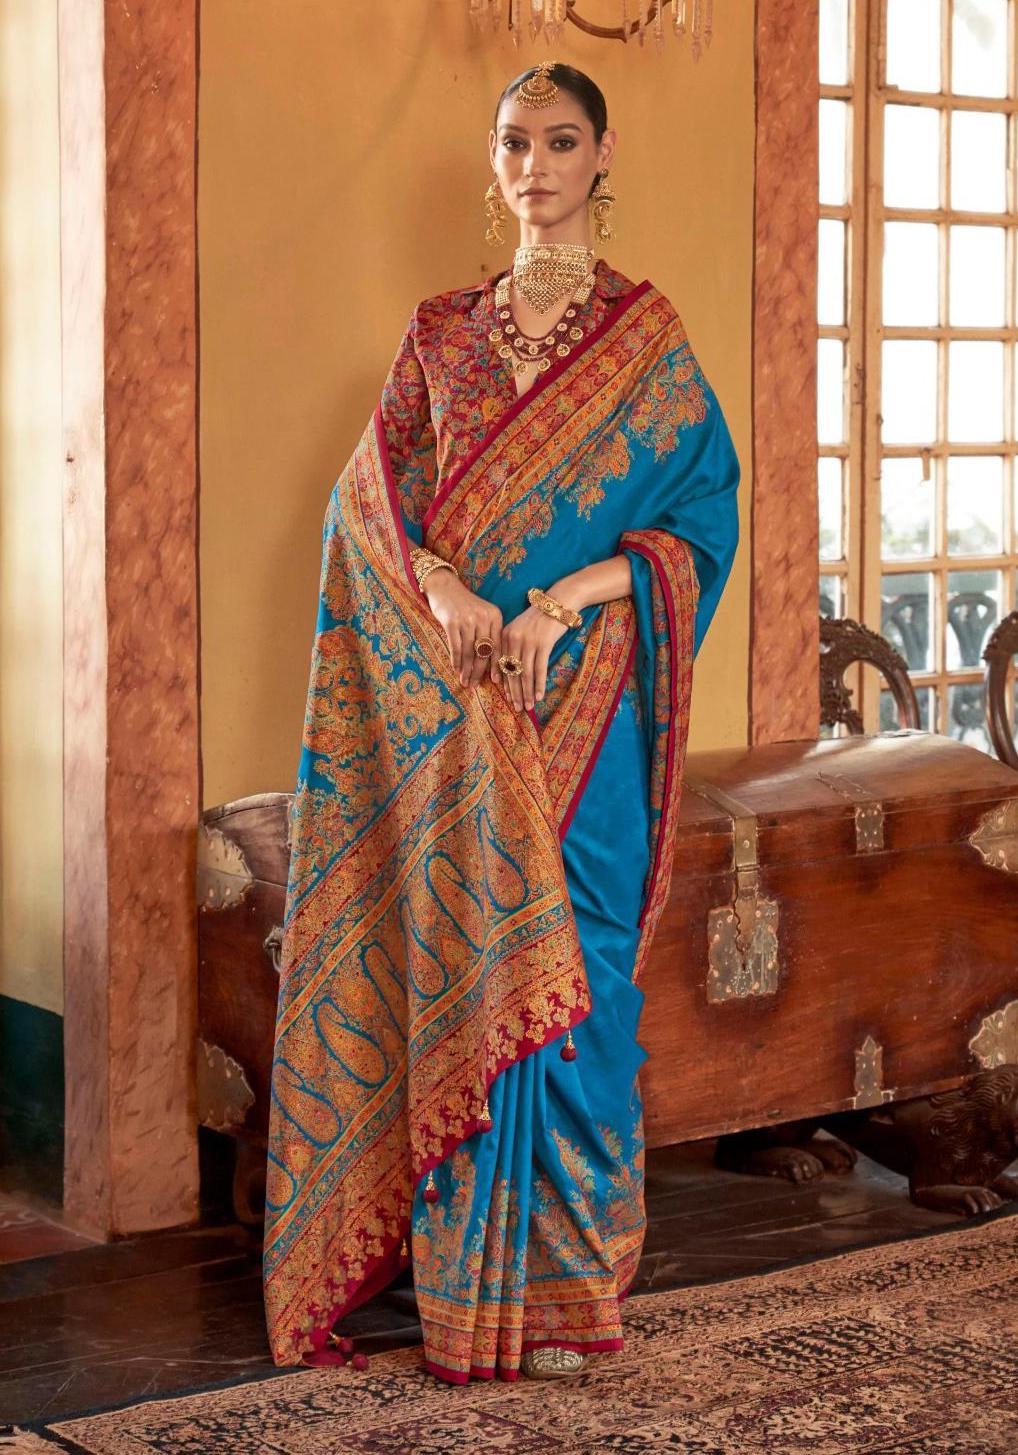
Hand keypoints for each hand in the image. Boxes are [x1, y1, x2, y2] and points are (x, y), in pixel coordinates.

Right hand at [422, 569, 503, 688]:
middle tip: (475, 685)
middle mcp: (483, 618)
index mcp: (495, 616)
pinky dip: (456, 661)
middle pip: (484, 652)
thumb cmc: (465, 605)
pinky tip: (456, 670)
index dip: (497, 666)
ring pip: (469, 652)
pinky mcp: (451, 622)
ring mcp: (467, 620)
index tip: (497, 682)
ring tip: (464, 681)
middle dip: (479, 672)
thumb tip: (491, 664)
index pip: (498, 646)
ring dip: (466, 670)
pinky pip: (455, 647)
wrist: (445, 587)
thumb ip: (489, 633)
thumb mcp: (482, 615)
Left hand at [497, 603, 569, 712]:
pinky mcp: (543, 643)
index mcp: (505, 634)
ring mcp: (528, 641)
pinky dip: (539, 685)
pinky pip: (539, 669)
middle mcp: (514, 638)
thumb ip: (513, 645)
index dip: (505, 683)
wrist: (559, 601)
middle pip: (512, 671)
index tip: (507, 698)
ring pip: (525, 673)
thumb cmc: (541, 618)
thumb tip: (510, 671)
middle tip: (517, 707)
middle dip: (514, 692)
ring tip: (528, 706)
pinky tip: (539, 696)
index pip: (502, 664)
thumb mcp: (522, 628)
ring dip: (527, 692)